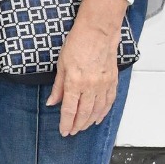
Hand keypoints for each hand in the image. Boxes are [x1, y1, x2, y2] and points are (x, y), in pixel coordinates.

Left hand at [47, 0, 127, 137]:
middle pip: (84, 113)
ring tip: (83, 127)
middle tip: (72, 131)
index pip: (69, 109)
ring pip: (97, 110)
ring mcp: (103, 84)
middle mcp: (90, 86)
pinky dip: (104, 112)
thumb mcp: (61, 64)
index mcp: (74, 82)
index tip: (63, 131)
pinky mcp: (112, 81)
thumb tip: (52, 102)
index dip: (66, 123)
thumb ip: (57, 86)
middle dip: (77, 125)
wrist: (98, 31)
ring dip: (90, 121)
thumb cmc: (77, 43)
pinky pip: (109, 101)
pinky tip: (98, 118)